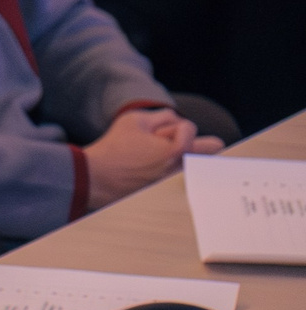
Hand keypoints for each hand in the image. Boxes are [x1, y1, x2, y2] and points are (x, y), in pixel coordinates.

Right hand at [83, 104, 220, 208]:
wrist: (95, 179)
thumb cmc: (114, 149)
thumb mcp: (135, 120)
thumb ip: (163, 115)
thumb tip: (176, 121)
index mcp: (177, 150)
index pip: (189, 126)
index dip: (168, 126)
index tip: (152, 136)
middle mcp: (182, 168)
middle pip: (213, 147)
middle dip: (193, 140)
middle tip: (171, 145)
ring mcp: (178, 182)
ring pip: (199, 162)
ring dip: (184, 156)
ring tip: (157, 159)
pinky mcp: (170, 193)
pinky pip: (186, 176)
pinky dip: (174, 170)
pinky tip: (152, 171)